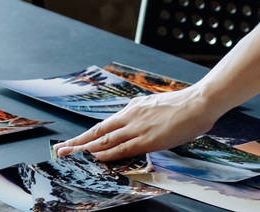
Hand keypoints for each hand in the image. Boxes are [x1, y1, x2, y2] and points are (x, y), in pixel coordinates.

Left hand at [54, 84, 218, 160]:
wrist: (200, 101)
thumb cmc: (185, 105)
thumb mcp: (159, 106)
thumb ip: (146, 115)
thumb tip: (140, 124)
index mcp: (135, 107)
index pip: (106, 124)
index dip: (88, 134)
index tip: (74, 142)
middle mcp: (132, 115)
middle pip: (99, 131)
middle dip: (78, 142)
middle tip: (60, 149)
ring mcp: (138, 127)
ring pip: (105, 140)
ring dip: (85, 149)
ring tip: (68, 155)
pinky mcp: (147, 138)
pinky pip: (121, 149)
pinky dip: (105, 154)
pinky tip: (93, 158)